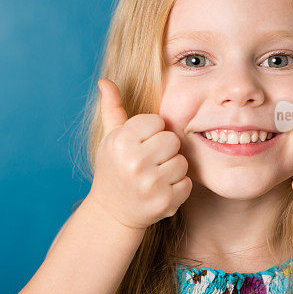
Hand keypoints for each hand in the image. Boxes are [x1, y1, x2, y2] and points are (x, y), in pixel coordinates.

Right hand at [87, 79, 192, 229]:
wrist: (111, 212)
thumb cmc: (113, 168)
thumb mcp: (110, 138)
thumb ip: (112, 109)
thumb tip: (105, 81)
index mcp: (121, 142)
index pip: (157, 121)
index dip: (151, 132)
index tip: (141, 144)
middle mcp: (134, 162)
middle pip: (172, 140)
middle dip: (164, 149)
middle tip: (150, 161)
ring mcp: (150, 184)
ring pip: (182, 162)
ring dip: (172, 168)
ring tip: (155, 175)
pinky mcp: (165, 202)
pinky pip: (187, 183)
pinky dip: (178, 187)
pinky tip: (161, 189)